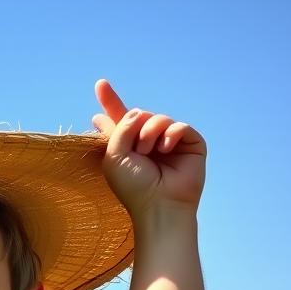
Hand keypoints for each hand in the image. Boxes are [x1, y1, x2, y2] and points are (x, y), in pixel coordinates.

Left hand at [90, 79, 205, 219]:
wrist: (159, 205)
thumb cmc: (134, 187)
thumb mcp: (114, 157)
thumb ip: (117, 128)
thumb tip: (134, 112)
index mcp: (128, 146)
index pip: (119, 119)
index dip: (110, 101)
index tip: (100, 84)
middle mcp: (148, 142)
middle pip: (139, 114)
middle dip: (136, 127)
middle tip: (138, 149)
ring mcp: (170, 143)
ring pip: (159, 117)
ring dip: (151, 132)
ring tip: (151, 152)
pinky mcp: (190, 144)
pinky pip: (180, 125)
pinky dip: (171, 135)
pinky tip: (166, 150)